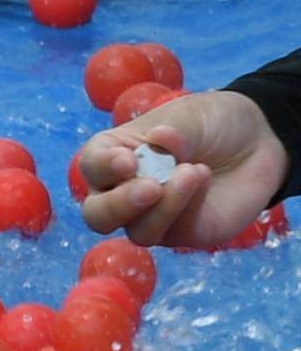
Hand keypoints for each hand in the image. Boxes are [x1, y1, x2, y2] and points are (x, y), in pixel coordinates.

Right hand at [76, 89, 286, 248]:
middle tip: (150, 187)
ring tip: (192, 172)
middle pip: (99, 216)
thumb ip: (169, 134)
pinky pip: (176, 232)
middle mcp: (123, 192)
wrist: (258, 139)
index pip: (92, 168)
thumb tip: (157, 140)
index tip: (128, 160)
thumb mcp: (187, 117)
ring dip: (163, 208)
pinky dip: (189, 206)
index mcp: (113, 157)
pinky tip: (203, 179)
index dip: (103, 167)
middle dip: (119, 205)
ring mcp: (152, 217)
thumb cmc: (210, 124)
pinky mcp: (184, 232)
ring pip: (137, 232)